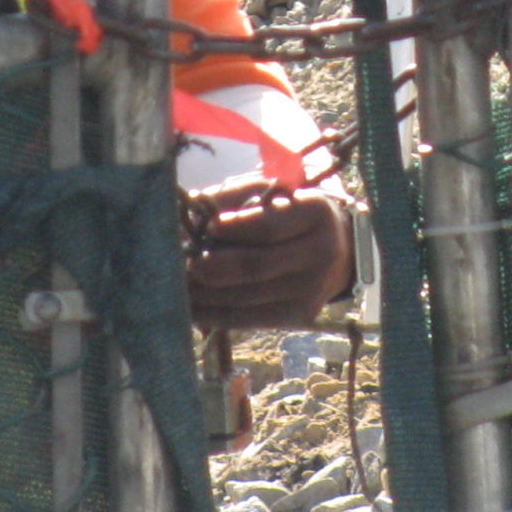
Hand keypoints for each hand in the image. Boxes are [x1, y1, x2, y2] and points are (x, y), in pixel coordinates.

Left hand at [184, 179, 354, 331]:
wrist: (335, 250)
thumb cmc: (288, 213)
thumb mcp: (270, 193)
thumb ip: (233, 197)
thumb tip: (189, 209)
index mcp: (316, 212)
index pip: (269, 225)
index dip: (234, 228)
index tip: (206, 227)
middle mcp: (321, 253)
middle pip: (256, 266)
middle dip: (212, 266)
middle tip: (183, 263)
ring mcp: (312, 290)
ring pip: (246, 296)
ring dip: (205, 293)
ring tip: (176, 284)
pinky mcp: (298, 316)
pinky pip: (247, 318)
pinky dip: (213, 314)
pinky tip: (190, 306)